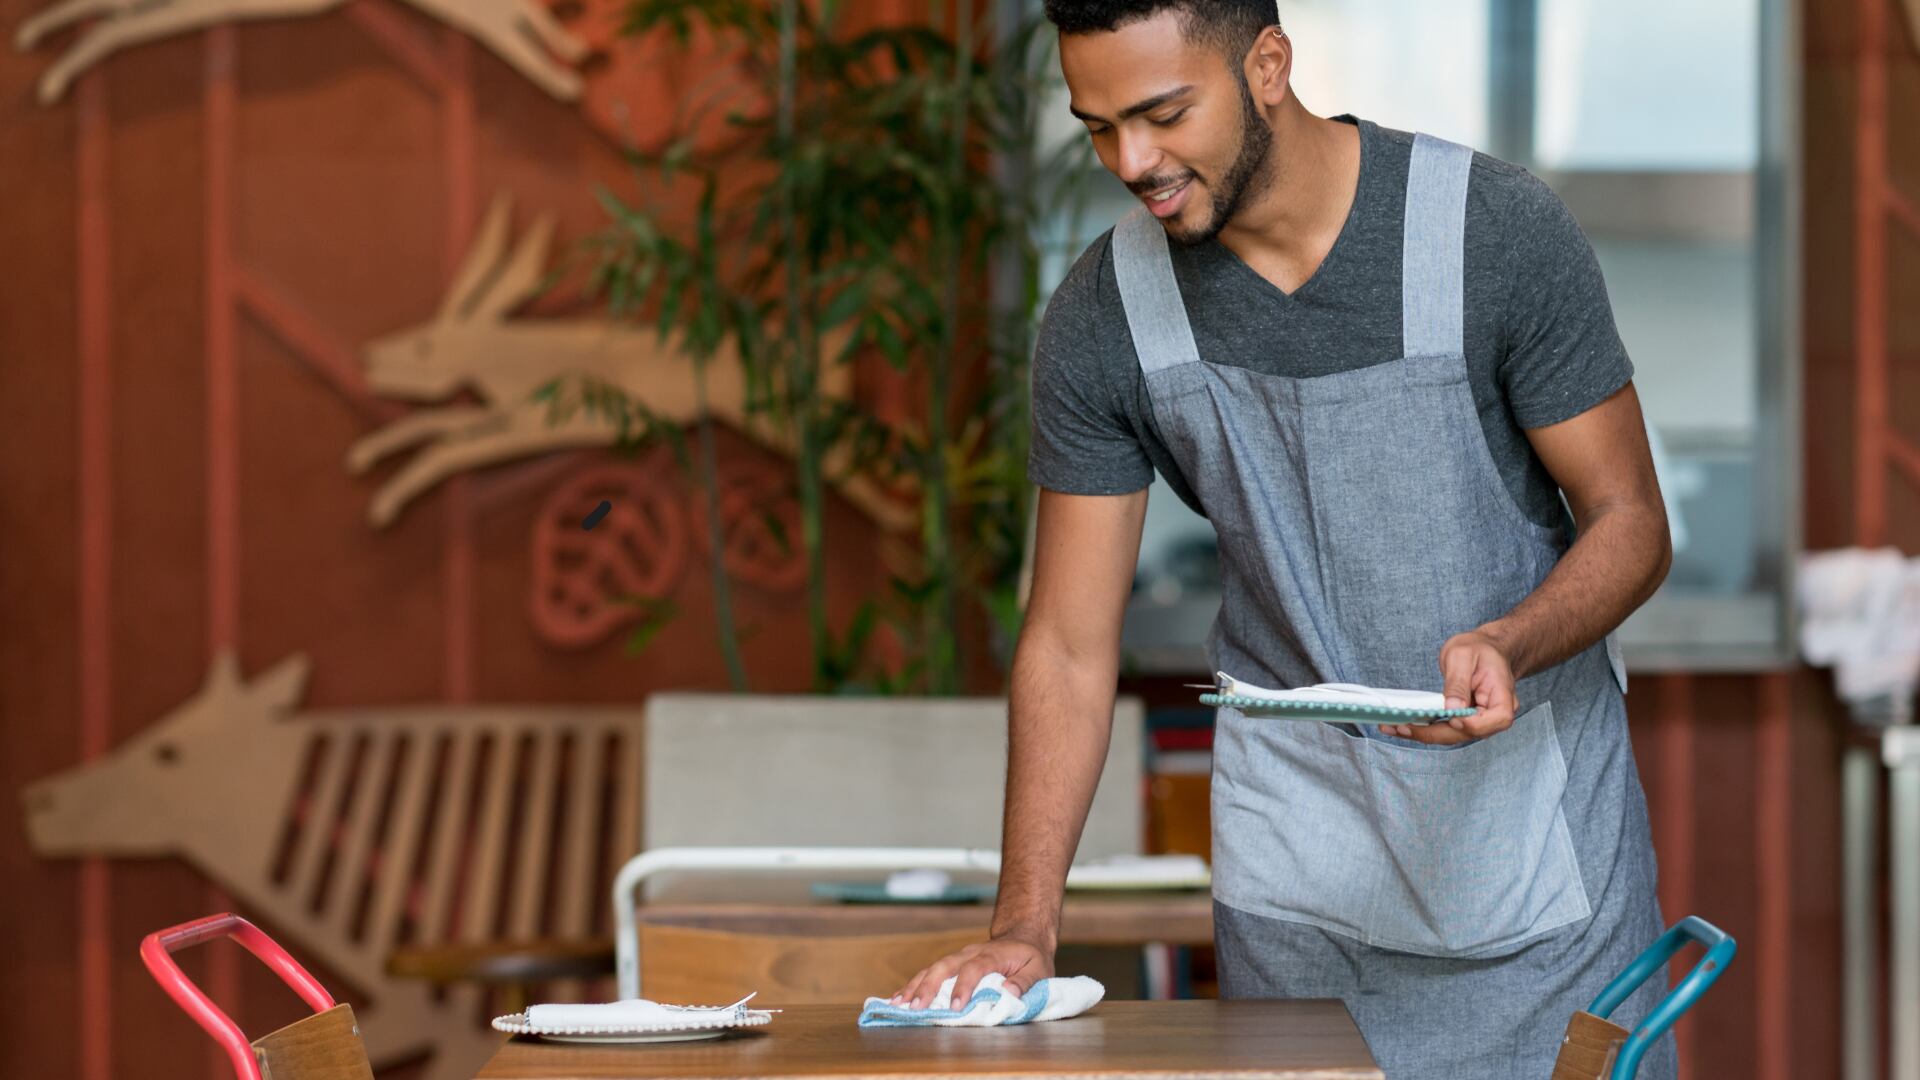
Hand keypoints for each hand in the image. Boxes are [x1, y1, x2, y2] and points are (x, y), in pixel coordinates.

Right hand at [888, 931, 1053, 1010]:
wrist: (1023, 936)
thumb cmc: (1031, 956)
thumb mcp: (1039, 969)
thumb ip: (1025, 981)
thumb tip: (1008, 992)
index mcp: (992, 954)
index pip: (974, 968)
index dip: (964, 987)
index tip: (957, 1007)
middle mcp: (971, 953)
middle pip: (945, 966)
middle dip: (929, 987)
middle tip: (916, 1007)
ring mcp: (959, 957)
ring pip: (933, 969)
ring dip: (915, 986)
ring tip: (898, 1004)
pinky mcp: (953, 964)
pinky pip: (930, 973)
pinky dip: (914, 985)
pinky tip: (898, 998)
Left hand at [1380, 628, 1518, 745]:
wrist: (1484, 648)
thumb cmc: (1478, 648)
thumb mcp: (1463, 656)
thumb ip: (1458, 682)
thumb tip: (1452, 709)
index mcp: (1503, 697)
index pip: (1496, 720)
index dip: (1472, 724)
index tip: (1450, 718)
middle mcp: (1493, 715)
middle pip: (1467, 733)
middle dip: (1433, 734)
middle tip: (1402, 727)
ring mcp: (1478, 720)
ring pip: (1452, 735)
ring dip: (1423, 734)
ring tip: (1392, 727)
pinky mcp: (1463, 720)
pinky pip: (1444, 728)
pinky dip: (1423, 728)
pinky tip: (1401, 725)